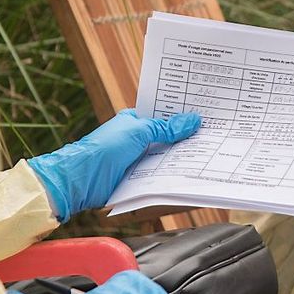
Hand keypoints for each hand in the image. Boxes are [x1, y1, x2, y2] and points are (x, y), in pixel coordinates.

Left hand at [28, 109, 201, 220]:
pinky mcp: (138, 178)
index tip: (204, 114)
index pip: (163, 115)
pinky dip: (172, 173)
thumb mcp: (139, 132)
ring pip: (165, 156)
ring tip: (209, 152)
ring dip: (181, 157)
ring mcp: (138, 159)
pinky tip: (191, 172)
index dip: (182, 115)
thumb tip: (193, 120)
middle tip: (213, 134)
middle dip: (186, 137)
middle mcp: (137, 139)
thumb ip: (166, 128)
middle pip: (167, 137)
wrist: (81, 179)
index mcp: (134, 121)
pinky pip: (160, 174)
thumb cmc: (104, 149)